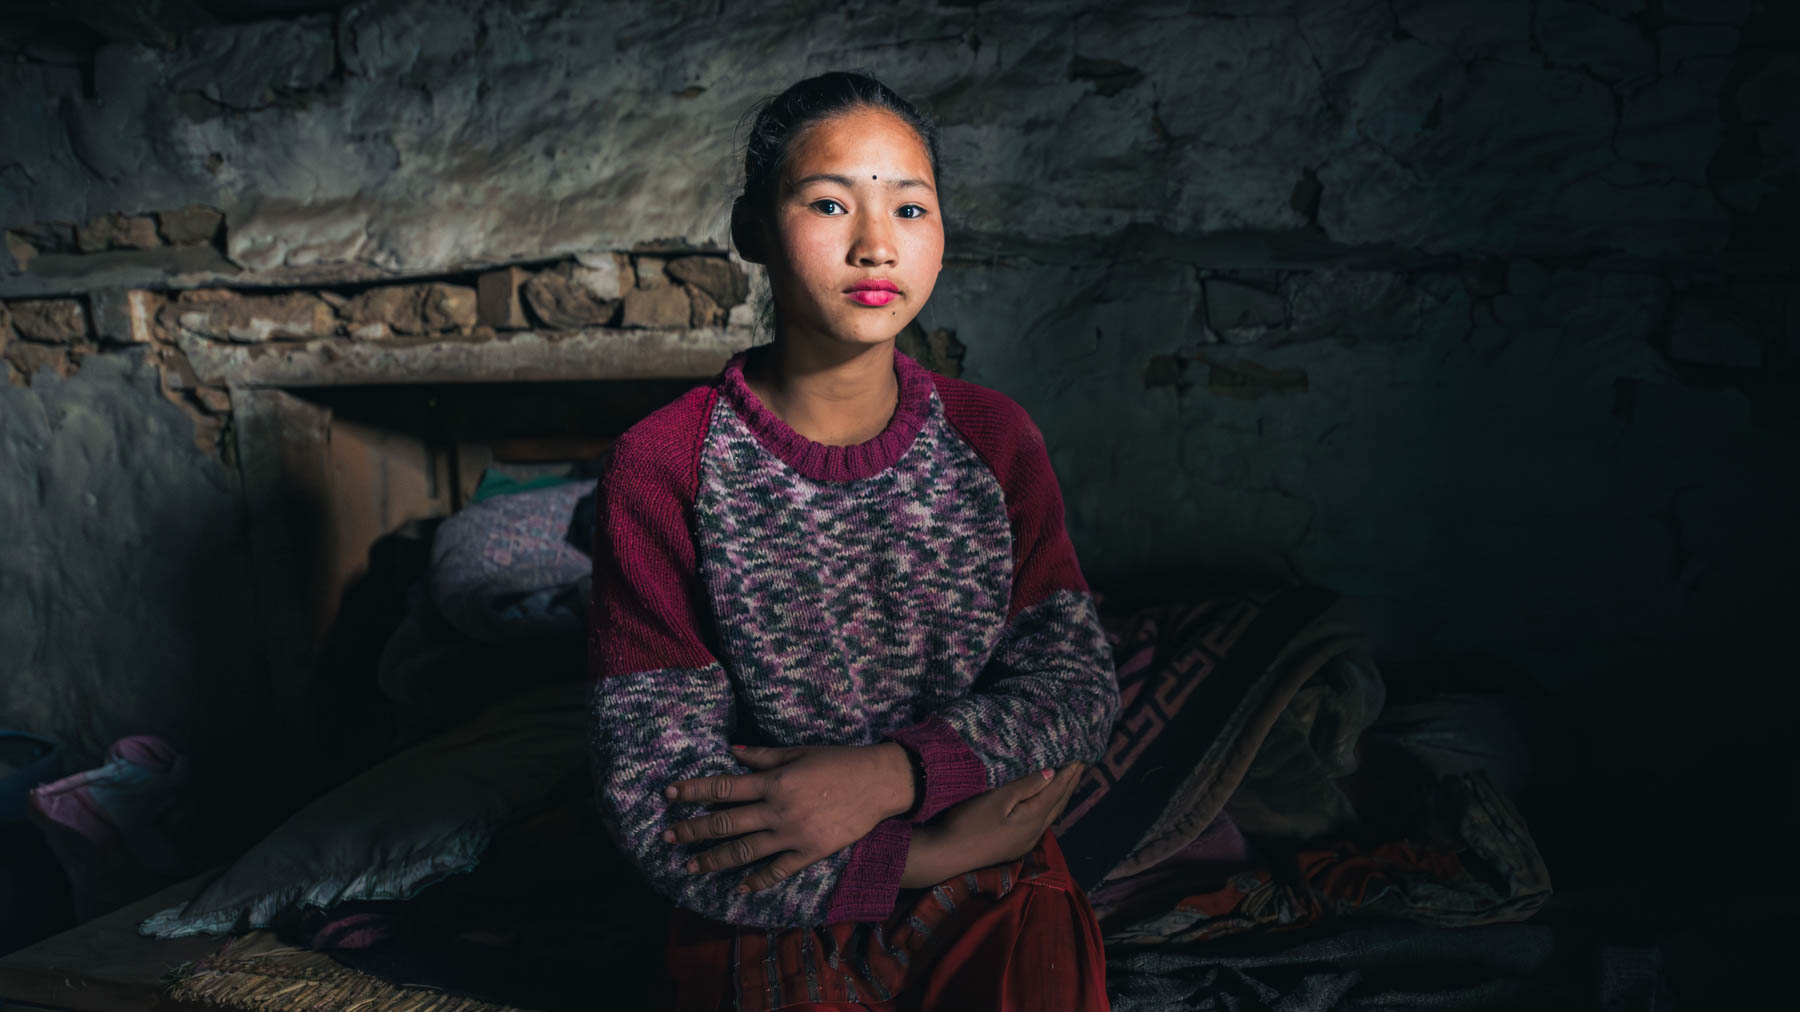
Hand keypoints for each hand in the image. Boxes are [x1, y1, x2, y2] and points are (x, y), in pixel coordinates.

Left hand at [661, 743, 915, 891]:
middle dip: (693, 831)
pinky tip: (738, 887)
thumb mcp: (799, 752)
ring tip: (691, 867)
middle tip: (667, 838)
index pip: (723, 788)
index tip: (669, 795)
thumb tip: (732, 754)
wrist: (879, 783)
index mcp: (774, 781)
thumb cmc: (839, 761)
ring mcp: (793, 834)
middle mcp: (778, 810)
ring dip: (713, 860)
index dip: (693, 791)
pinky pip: (777, 871)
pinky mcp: (810, 852)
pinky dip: (756, 881)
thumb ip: (764, 756)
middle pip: (726, 823)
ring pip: (744, 851)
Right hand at [901, 762, 1082, 887]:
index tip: (1081, 755)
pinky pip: (1040, 822)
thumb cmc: (969, 823)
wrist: (946, 855)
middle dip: (1070, 783)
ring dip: (1061, 796)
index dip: (1069, 773)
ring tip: (1068, 779)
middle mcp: (1035, 833)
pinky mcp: (1014, 846)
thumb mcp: (997, 799)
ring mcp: (1025, 842)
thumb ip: (1026, 786)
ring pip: (1051, 814)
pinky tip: (1046, 802)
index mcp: (1033, 819)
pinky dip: (1048, 806)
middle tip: (1081, 764)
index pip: (1057, 791)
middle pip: (1059, 804)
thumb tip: (1052, 774)